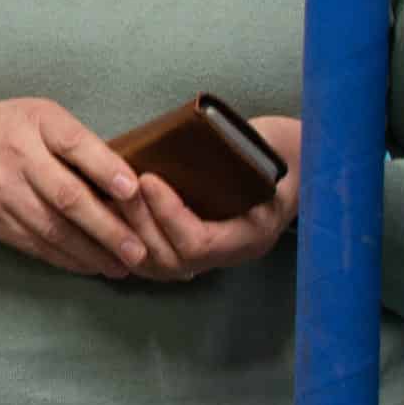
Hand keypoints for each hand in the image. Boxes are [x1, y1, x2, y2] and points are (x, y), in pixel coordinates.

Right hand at [0, 98, 148, 278]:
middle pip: (67, 197)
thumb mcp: (33, 115)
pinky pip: (34, 244)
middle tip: (137, 251)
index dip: (105, 167)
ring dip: (90, 252)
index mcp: (34, 122)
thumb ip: (72, 141)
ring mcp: (3, 193)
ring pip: (53, 229)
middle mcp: (18, 157)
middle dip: (106, 228)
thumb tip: (120, 180)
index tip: (134, 189)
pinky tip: (87, 265)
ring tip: (121, 267)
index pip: (74, 144)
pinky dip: (64, 258)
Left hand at [117, 116, 303, 280]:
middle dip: (138, 223)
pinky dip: (127, 241)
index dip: (168, 215)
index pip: (199, 243)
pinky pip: (153, 259)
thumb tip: (200, 138)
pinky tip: (108, 216)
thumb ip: (240, 152)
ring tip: (107, 199)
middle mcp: (230, 255)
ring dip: (127, 234)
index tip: (148, 179)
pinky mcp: (192, 251)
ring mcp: (211, 259)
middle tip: (115, 188)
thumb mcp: (266, 150)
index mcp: (252, 235)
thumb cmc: (277, 150)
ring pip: (156, 266)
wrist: (296, 165)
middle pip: (170, 260)